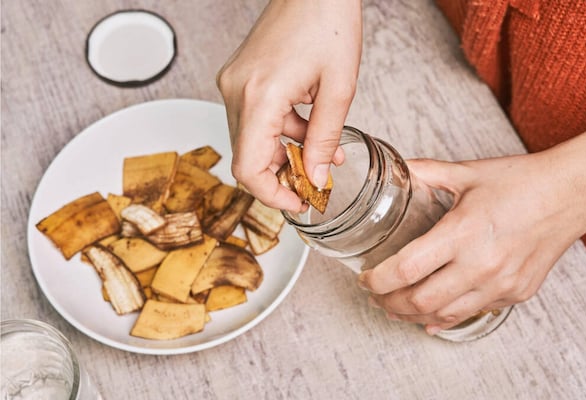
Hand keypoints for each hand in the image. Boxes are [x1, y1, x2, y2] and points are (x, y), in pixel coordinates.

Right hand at [217, 0, 361, 210]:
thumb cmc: (329, 23)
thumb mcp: (338, 89)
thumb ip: (325, 140)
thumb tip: (316, 178)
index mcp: (259, 96)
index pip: (248, 168)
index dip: (271, 194)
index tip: (297, 202)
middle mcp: (236, 92)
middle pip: (247, 157)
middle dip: (282, 175)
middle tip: (314, 182)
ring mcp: (234, 84)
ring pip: (252, 140)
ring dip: (285, 153)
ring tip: (322, 152)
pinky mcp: (240, 78)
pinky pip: (255, 119)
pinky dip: (281, 132)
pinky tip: (310, 130)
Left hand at [358, 127, 585, 334]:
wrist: (570, 194)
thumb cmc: (521, 182)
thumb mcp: (467, 173)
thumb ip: (426, 172)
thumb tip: (398, 169)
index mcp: (462, 231)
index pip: (406, 268)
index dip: (377, 280)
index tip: (365, 278)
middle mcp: (481, 263)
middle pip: (419, 300)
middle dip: (388, 303)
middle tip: (375, 295)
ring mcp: (500, 283)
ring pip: (443, 315)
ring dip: (412, 315)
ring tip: (395, 307)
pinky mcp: (516, 293)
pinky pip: (472, 314)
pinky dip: (445, 318)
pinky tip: (430, 317)